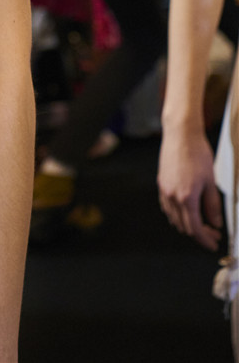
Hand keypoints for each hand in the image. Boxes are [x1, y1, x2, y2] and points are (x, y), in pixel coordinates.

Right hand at [157, 126, 223, 249]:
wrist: (181, 134)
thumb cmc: (197, 153)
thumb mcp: (211, 181)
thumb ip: (213, 205)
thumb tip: (215, 222)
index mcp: (187, 197)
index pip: (195, 228)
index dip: (205, 239)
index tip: (213, 243)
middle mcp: (173, 196)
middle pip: (184, 226)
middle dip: (199, 233)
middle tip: (213, 232)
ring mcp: (165, 190)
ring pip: (174, 219)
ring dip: (187, 225)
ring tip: (201, 222)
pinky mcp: (161, 183)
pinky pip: (167, 207)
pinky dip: (177, 214)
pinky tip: (186, 211)